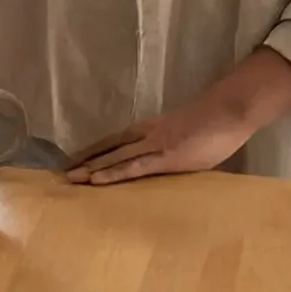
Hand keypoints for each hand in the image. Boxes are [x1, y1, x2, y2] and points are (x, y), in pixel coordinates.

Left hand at [65, 94, 259, 184]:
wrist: (228, 111)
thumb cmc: (215, 122)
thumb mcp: (189, 134)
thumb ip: (175, 144)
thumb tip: (170, 157)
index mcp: (152, 128)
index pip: (116, 140)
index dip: (96, 150)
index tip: (77, 159)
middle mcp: (146, 134)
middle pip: (108, 147)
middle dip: (85, 159)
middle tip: (62, 171)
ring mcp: (154, 145)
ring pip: (114, 158)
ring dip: (91, 168)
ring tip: (69, 178)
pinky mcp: (164, 157)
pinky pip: (132, 167)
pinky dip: (112, 174)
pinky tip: (95, 180)